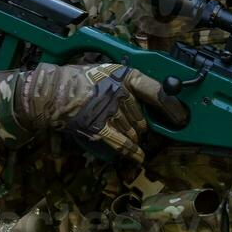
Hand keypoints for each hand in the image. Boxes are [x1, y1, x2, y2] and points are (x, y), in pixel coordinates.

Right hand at [0, 63, 188, 165]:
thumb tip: (149, 102)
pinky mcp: (97, 127)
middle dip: (140, 127)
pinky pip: (120, 143)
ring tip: (124, 138)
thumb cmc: (78, 81)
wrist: (50, 92)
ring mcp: (108, 110)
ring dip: (131, 139)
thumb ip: (128, 84)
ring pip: (132, 132)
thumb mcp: (106, 73)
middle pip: (142, 118)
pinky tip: (138, 158)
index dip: (171, 106)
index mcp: (123, 76)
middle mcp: (119, 92)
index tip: (181, 118)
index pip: (155, 91)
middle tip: (134, 129)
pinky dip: (131, 152)